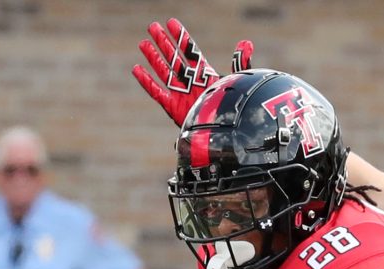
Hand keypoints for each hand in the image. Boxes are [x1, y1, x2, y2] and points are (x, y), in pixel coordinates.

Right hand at [132, 18, 252, 125]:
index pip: (190, 51)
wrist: (225, 131)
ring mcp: (181, 94)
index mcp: (205, 74)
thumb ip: (240, 62)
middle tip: (153, 26)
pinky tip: (137, 68)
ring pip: (164, 71)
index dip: (181, 37)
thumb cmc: (233, 107)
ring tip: (143, 43)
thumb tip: (246, 43)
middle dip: (164, 42)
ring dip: (153, 57)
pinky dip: (146, 81)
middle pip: (174, 58)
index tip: (171, 23)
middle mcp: (191, 82)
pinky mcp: (173, 107)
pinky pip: (157, 92)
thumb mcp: (238, 82)